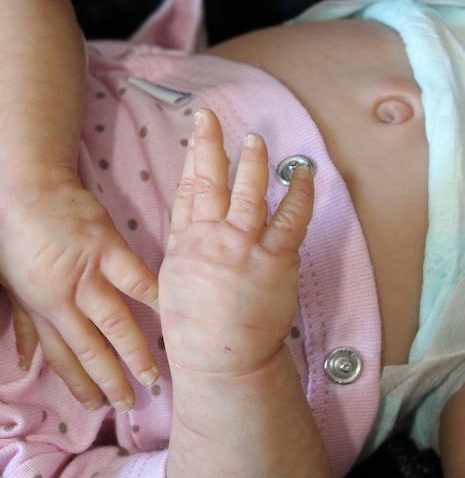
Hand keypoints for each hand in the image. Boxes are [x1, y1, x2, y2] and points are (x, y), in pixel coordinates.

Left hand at [0, 167, 160, 411]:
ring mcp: (87, 275)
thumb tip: (25, 361)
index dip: (78, 383)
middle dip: (109, 381)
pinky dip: (157, 300)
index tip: (95, 404)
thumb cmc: (12, 234)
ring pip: (115, 324)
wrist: (24, 188)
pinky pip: (138, 281)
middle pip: (90, 349)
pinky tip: (174, 320)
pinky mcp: (108, 249)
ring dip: (135, 354)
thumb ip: (23, 324)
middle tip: (127, 405)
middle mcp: (63, 300)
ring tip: (152, 377)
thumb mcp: (9, 283)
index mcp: (40, 308)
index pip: (61, 356)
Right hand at [158, 109, 314, 375]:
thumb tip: (196, 229)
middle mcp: (210, 239)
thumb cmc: (195, 330)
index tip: (196, 132)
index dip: (191, 158)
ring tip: (256, 140)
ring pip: (248, 192)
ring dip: (253, 162)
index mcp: (184, 244)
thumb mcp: (174, 283)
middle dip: (210, 145)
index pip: (186, 191)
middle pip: (209, 181)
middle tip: (212, 118)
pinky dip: (298, 194)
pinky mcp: (273, 260)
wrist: (219, 359)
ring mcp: (242, 248)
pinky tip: (303, 176)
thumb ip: (187, 250)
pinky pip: (290, 218)